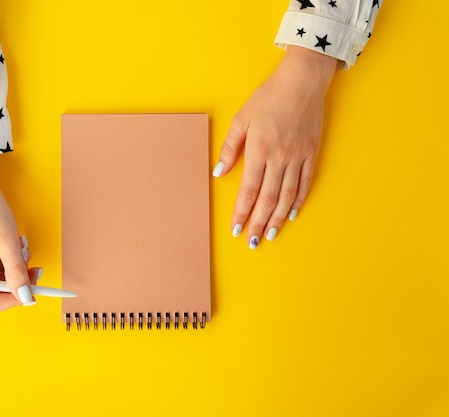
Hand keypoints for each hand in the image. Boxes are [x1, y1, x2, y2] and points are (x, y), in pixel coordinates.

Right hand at [0, 159, 38, 314]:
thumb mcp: (7, 243)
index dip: (10, 302)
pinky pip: (8, 269)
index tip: (29, 291)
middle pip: (0, 295)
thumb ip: (16, 272)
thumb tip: (26, 297)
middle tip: (34, 270)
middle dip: (19, 284)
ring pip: (7, 282)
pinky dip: (17, 261)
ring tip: (22, 249)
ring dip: (20, 270)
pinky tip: (18, 246)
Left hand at [213, 46, 337, 248]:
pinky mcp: (311, 153)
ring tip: (269, 235)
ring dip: (277, 218)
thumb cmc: (268, 98)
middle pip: (268, 199)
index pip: (248, 190)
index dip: (241, 212)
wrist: (302, 82)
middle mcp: (279, 158)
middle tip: (251, 242)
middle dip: (257, 223)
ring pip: (286, 196)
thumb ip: (230, 147)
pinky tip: (290, 214)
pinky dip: (297, 201)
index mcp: (259, 150)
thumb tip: (219, 172)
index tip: (235, 228)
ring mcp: (297, 157)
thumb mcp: (242, 118)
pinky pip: (305, 183)